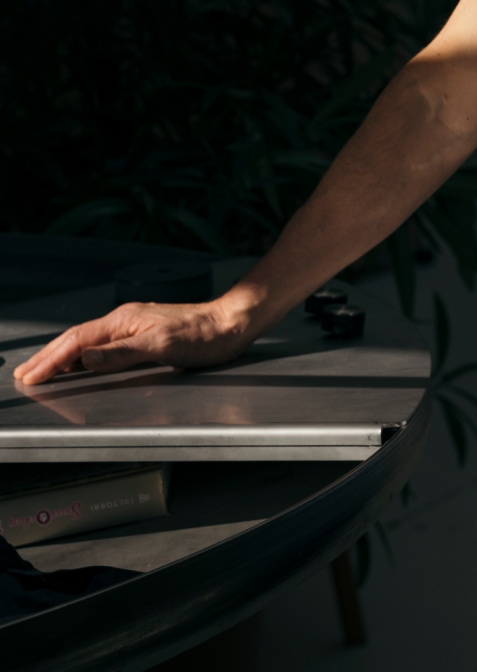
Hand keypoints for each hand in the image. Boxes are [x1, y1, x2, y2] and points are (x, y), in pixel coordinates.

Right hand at [11, 296, 254, 385]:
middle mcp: (126, 320)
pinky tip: (84, 362)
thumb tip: (85, 359)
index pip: (77, 342)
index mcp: (124, 320)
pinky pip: (104, 344)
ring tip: (44, 368)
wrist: (232, 323)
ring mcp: (135, 325)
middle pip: (78, 339)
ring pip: (89, 341)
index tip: (30, 376)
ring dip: (63, 355)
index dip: (51, 360)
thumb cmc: (203, 335)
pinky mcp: (146, 333)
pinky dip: (84, 354)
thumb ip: (121, 353)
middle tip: (25, 373)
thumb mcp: (161, 346)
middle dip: (49, 356)